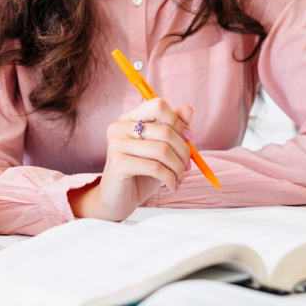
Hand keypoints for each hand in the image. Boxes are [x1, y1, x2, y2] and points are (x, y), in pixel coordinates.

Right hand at [70, 99, 193, 221]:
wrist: (118, 200)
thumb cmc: (141, 174)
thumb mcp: (161, 151)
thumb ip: (173, 129)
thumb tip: (188, 109)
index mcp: (129, 119)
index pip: (158, 105)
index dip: (178, 121)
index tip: (189, 138)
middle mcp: (119, 127)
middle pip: (165, 130)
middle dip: (184, 152)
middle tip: (187, 167)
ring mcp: (116, 144)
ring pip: (162, 150)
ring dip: (178, 168)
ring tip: (179, 178)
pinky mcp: (118, 163)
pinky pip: (155, 167)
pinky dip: (170, 178)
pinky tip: (172, 186)